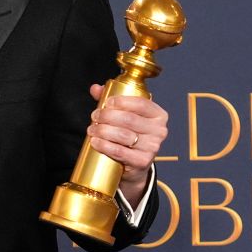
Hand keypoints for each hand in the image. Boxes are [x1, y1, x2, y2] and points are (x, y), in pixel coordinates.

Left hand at [87, 84, 168, 200]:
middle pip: (129, 119)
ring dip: (103, 131)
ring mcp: (153, 147)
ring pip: (123, 135)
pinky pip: (120, 152)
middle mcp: (159, 130)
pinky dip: (105, 146)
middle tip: (94, 116)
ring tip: (91, 129)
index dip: (121, 101)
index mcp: (158, 115)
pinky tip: (95, 142)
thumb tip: (95, 88)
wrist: (135, 163)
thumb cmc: (130, 133)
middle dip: (107, 116)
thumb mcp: (125, 115)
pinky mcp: (143, 161)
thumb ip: (111, 100)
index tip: (107, 102)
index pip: (141, 103)